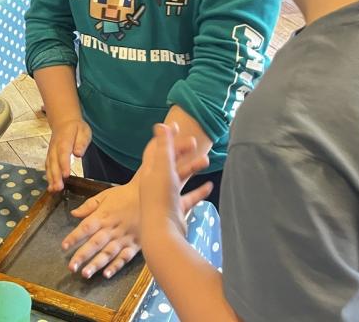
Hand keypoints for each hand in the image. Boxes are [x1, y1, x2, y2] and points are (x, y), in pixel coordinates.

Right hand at [45, 117, 90, 191]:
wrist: (63, 121)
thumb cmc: (76, 128)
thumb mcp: (84, 131)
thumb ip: (81, 142)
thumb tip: (78, 153)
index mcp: (64, 140)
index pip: (63, 152)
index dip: (64, 164)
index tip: (66, 175)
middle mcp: (54, 147)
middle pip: (54, 162)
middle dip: (55, 175)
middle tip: (58, 188)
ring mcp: (50, 151)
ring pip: (49, 165)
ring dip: (50, 178)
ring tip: (53, 190)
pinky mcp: (49, 156)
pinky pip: (47, 166)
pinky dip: (48, 177)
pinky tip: (51, 187)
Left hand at [62, 182, 141, 278]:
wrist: (150, 196)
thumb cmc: (124, 195)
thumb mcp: (105, 195)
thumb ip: (89, 205)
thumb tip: (73, 213)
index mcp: (103, 216)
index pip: (85, 228)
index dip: (74, 237)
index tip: (63, 247)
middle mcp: (112, 229)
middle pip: (94, 244)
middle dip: (82, 256)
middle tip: (71, 267)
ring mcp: (124, 238)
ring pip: (108, 253)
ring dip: (96, 264)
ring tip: (85, 274)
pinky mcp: (135, 244)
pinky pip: (124, 257)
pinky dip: (116, 266)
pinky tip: (107, 274)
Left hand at [138, 124, 212, 252]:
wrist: (163, 233)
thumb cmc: (161, 198)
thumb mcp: (163, 168)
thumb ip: (163, 147)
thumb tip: (161, 125)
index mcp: (150, 172)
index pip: (156, 149)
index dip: (166, 137)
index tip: (177, 126)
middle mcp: (156, 183)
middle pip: (169, 163)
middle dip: (181, 151)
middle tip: (195, 142)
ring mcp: (166, 198)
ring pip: (180, 178)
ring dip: (192, 168)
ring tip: (207, 160)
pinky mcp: (176, 211)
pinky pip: (188, 198)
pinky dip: (198, 191)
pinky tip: (209, 186)